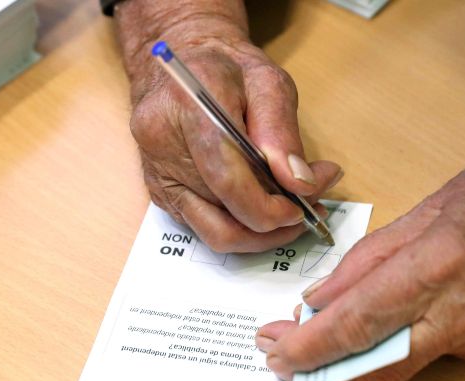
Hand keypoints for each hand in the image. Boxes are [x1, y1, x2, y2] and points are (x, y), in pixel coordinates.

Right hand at [115, 0, 342, 251]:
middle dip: (273, 224)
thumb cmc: (227, 67)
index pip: (228, 177)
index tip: (304, 203)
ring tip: (289, 215)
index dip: (270, 206)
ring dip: (258, 235)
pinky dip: (239, 227)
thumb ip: (283, 133)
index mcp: (189, 105)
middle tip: (308, 209)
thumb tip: (300, 184)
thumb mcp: (268, 82)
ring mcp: (157, 172)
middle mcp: (161, 143)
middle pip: (223, 211)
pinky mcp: (160, 192)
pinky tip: (262, 208)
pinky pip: (203, 227)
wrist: (181, 62)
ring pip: (213, 231)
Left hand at [256, 147, 464, 380]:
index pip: (357, 322)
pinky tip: (367, 338)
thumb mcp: (425, 210)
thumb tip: (320, 297)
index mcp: (436, 266)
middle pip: (374, 365)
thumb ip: (368, 259)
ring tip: (313, 351)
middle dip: (319, 371)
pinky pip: (428, 356)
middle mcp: (459, 312)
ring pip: (399, 369)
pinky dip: (390, 352)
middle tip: (281, 362)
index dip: (309, 347)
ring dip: (349, 368)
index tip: (276, 352)